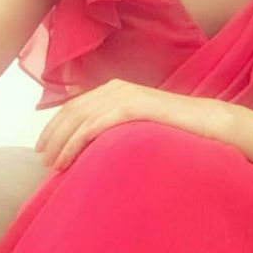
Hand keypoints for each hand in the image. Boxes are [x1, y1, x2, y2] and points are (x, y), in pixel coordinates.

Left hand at [34, 78, 229, 170]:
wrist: (209, 122)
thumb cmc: (178, 128)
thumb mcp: (141, 124)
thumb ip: (119, 126)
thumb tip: (95, 145)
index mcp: (117, 89)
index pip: (74, 105)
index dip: (54, 126)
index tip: (43, 148)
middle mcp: (118, 88)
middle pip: (72, 111)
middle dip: (53, 136)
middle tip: (43, 160)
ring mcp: (126, 95)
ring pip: (80, 118)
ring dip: (61, 142)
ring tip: (52, 165)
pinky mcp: (134, 106)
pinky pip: (95, 125)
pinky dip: (76, 143)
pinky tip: (68, 159)